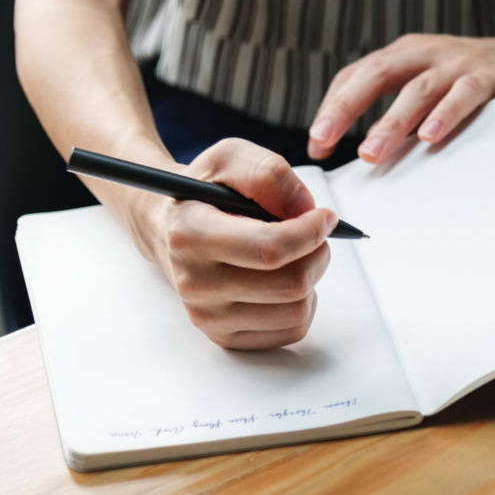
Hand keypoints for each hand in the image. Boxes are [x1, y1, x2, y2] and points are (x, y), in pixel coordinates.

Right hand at [136, 139, 337, 349]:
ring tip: (294, 256)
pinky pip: (292, 329)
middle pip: (292, 284)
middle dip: (317, 253)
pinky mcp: (224, 336)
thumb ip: (268, 173)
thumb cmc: (204, 193)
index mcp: (190, 234)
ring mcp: (208, 316)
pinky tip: (281, 279)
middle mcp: (195, 283)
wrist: (169, 229)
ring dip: (310, 278)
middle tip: (313, 235)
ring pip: (298, 310)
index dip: (310, 232)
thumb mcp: (229, 158)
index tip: (325, 217)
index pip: (269, 249)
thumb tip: (305, 209)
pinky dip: (301, 303)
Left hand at [307, 31, 494, 162]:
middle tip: (323, 140)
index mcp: (402, 56)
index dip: (332, 107)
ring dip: (390, 122)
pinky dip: (445, 114)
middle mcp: (423, 53)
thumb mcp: (427, 90)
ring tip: (370, 153)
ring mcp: (456, 62)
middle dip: (345, 108)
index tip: (317, 144)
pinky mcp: (488, 74)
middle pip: (374, 75)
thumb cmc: (473, 79)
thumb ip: (398, 115)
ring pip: (416, 89)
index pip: (355, 76)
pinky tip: (429, 136)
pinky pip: (464, 93)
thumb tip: (365, 155)